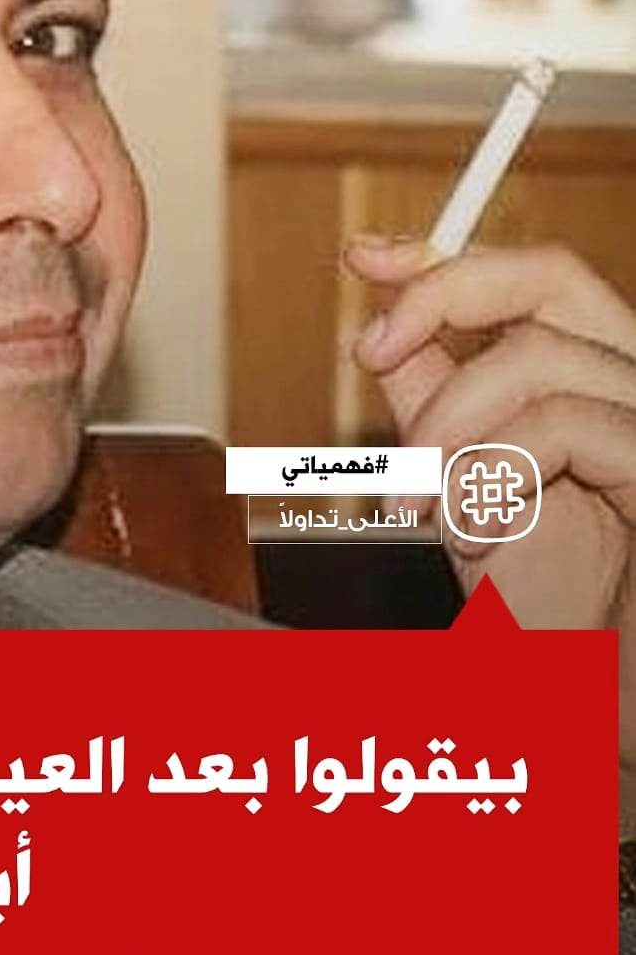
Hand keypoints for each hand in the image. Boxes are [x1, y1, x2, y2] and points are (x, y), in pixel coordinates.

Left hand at [345, 238, 635, 819]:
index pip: (531, 279)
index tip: (361, 257)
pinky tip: (468, 534)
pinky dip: (490, 473)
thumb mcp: (462, 482)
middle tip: (370, 352)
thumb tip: (385, 325)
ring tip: (414, 505)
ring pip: (539, 359)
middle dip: (444, 296)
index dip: (443, 253)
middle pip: (553, 277)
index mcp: (592, 383)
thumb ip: (437, 403)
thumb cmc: (534, 603)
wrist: (588, 701)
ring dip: (446, 426)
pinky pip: (568, 428)